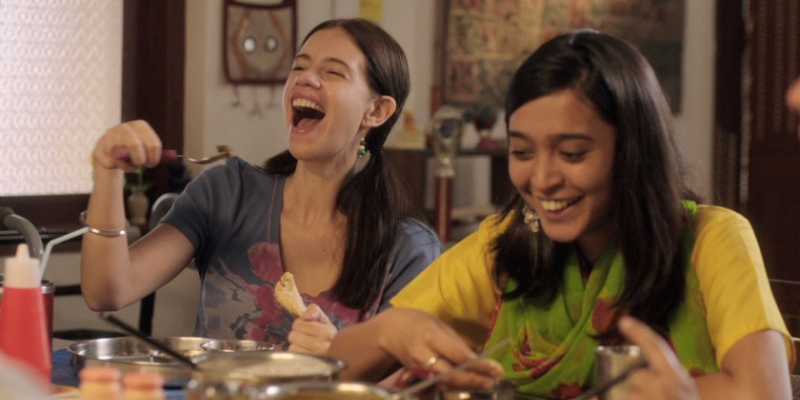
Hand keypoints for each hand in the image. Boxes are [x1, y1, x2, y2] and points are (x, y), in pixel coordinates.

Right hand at [92, 120, 162, 172]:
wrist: (111, 154)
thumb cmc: (134, 151)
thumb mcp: (146, 148)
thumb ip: (156, 150)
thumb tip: (170, 156)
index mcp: (139, 125)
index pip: (151, 142)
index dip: (154, 156)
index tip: (152, 164)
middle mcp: (123, 127)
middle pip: (134, 145)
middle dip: (140, 160)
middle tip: (141, 165)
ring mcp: (108, 137)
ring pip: (121, 155)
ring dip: (128, 165)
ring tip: (130, 166)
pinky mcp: (98, 150)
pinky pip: (110, 163)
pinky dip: (117, 168)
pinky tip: (117, 164)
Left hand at [287, 304, 337, 354]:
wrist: (339, 354)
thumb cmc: (328, 335)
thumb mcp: (324, 319)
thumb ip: (314, 310)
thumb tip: (305, 316)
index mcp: (327, 332)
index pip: (298, 324)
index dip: (300, 324)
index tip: (308, 328)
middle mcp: (322, 346)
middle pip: (292, 335)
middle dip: (297, 335)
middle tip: (306, 337)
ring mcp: (315, 358)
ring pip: (292, 347)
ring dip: (297, 346)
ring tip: (306, 346)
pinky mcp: (309, 366)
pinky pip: (294, 356)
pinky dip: (297, 354)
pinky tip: (305, 353)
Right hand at [375, 308, 503, 390]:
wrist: (389, 331)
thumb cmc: (418, 323)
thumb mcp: (438, 324)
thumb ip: (457, 342)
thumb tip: (479, 358)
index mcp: (430, 336)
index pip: (457, 355)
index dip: (478, 365)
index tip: (496, 368)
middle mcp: (423, 355)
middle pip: (451, 374)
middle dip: (475, 380)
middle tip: (495, 380)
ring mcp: (419, 368)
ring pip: (446, 382)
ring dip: (468, 385)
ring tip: (488, 384)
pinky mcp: (417, 376)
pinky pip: (440, 383)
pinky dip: (457, 385)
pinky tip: (471, 384)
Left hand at [619, 316, 698, 399]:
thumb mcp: (684, 391)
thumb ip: (666, 378)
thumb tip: (638, 372)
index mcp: (679, 378)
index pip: (658, 347)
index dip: (640, 332)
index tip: (624, 321)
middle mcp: (667, 386)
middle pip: (635, 376)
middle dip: (638, 388)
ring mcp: (653, 398)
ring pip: (629, 394)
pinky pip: (624, 399)